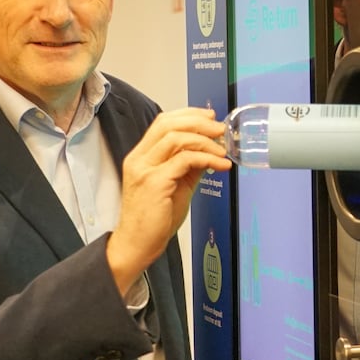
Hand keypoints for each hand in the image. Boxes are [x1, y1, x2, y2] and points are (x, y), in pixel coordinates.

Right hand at [106, 107, 230, 293]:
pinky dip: (206, 158)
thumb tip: (209, 151)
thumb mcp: (175, 186)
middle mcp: (139, 159)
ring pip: (176, 138)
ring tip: (222, 150)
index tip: (209, 118)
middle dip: (198, 122)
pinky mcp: (155, 183)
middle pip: (168, 124)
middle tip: (220, 129)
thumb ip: (188, 166)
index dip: (188, 115)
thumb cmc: (153, 219)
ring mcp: (145, 170)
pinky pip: (184, 160)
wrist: (137, 245)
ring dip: (205, 140)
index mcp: (141, 156)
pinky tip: (220, 165)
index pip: (162, 122)